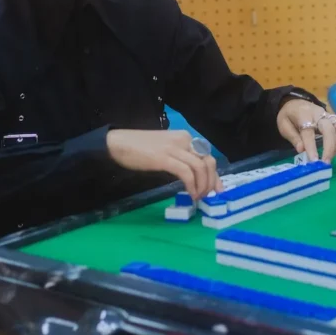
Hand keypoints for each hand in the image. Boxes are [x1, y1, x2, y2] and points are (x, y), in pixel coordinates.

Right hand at [106, 128, 220, 199]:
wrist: (118, 143)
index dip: (214, 173)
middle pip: (208, 161)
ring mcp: (174, 148)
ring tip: (197, 197)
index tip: (217, 188)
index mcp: (185, 137)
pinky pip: (186, 173)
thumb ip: (181, 157)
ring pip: (200, 168)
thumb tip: (193, 174)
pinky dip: (192, 185)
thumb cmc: (140, 147)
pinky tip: (190, 194)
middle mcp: (184, 140)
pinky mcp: (164, 158)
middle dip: (211, 180)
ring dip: (202, 185)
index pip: (207, 155)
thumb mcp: (166, 149)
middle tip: (208, 195)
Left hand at [278, 100, 335, 162]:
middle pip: (329, 128)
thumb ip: (292, 136)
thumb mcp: (283, 124)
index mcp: (304, 114)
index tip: (314, 160)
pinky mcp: (335, 119)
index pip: (309, 131)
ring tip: (333, 157)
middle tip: (325, 162)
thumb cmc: (289, 116)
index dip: (311, 146)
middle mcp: (319, 114)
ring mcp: (329, 116)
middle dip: (329, 146)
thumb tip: (301, 149)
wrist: (295, 102)